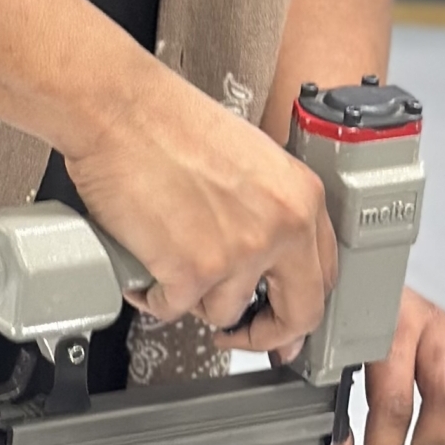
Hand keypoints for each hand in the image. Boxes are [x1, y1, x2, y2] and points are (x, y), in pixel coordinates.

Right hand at [63, 59, 338, 357]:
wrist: (119, 109)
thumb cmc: (168, 121)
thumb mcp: (250, 160)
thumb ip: (269, 210)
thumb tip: (268, 260)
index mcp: (300, 196)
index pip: (325, 275)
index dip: (301, 305)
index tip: (283, 317)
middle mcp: (280, 226)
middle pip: (300, 313)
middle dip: (268, 333)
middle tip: (244, 334)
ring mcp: (238, 253)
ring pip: (226, 313)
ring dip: (195, 299)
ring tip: (170, 266)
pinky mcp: (191, 272)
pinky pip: (175, 310)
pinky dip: (153, 296)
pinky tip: (144, 272)